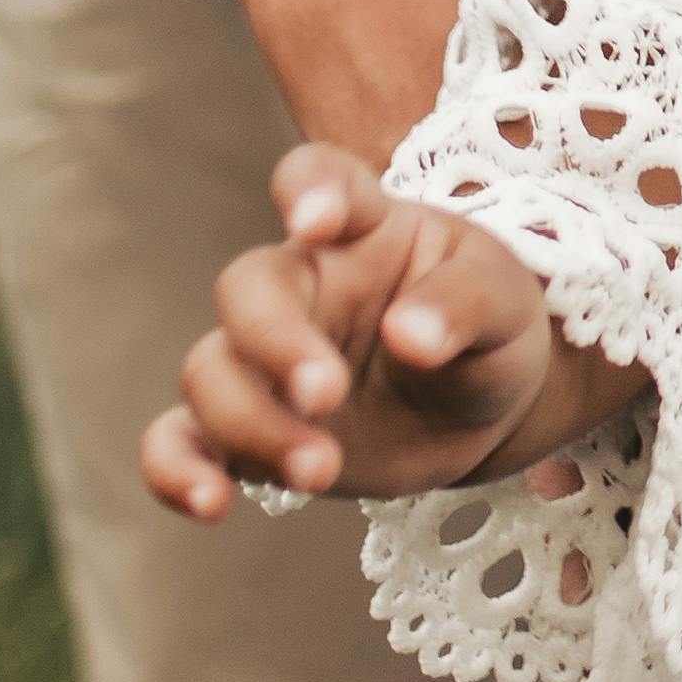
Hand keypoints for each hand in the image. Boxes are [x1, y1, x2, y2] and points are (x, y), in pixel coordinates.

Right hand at [144, 140, 606, 514]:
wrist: (483, 408)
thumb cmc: (489, 327)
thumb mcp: (504, 303)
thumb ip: (463, 304)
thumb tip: (409, 335)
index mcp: (363, 226)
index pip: (320, 177)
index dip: (308, 188)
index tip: (317, 219)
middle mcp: (300, 283)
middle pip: (246, 289)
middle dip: (274, 343)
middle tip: (325, 393)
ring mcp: (262, 359)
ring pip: (209, 373)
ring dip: (250, 425)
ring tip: (318, 470)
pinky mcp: (247, 430)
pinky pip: (179, 441)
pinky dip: (177, 470)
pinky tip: (211, 504)